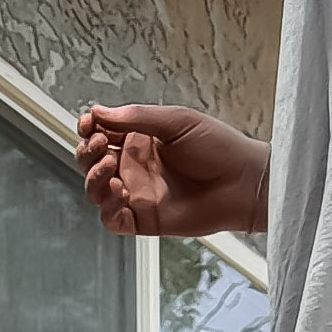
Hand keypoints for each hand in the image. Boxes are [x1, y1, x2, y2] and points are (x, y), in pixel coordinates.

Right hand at [74, 101, 264, 239]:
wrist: (243, 182)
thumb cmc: (218, 147)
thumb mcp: (175, 121)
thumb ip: (136, 117)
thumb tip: (97, 111)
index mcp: (140, 140)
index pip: (101, 133)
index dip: (89, 128)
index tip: (90, 123)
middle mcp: (134, 167)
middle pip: (91, 161)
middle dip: (87, 151)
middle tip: (102, 144)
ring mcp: (137, 194)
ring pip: (95, 190)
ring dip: (93, 177)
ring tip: (109, 166)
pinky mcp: (143, 219)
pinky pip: (111, 219)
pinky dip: (106, 207)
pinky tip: (118, 191)